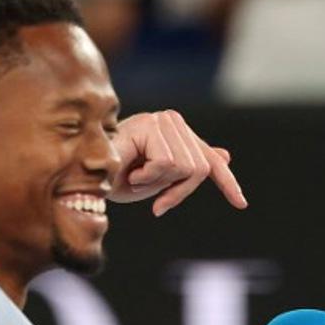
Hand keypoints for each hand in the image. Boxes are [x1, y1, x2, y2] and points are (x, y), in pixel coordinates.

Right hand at [110, 110, 246, 216]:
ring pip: (186, 168)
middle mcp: (172, 122)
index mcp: (177, 134)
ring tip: (136, 177)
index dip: (227, 183)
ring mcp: (162, 121)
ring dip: (159, 183)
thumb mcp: (160, 181)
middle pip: (200, 169)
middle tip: (147, 189)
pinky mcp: (150, 125)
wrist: (84, 178)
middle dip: (176, 190)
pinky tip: (131, 172)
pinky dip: (148, 177)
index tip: (241, 203)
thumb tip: (226, 156)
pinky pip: (167, 164)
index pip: (209, 161)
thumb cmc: (118, 179)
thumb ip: (189, 169)